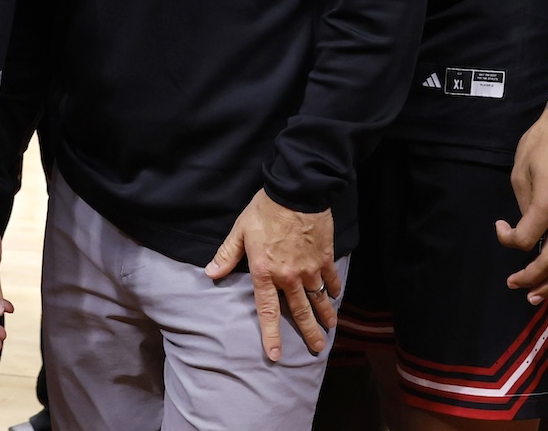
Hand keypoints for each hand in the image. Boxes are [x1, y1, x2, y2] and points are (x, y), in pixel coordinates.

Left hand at [206, 189, 339, 360]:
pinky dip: (334, 288)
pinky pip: (331, 278)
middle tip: (317, 349)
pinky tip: (336, 296)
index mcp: (265, 272)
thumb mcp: (240, 230)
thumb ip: (227, 254)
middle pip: (300, 312)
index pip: (267, 311)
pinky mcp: (324, 257)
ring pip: (319, 299)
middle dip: (309, 333)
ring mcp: (310, 269)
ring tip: (330, 329)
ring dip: (325, 315)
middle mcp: (289, 277)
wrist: (297, 191)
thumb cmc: (265, 210)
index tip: (276, 355)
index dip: (271, 334)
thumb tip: (211, 273)